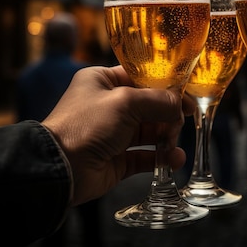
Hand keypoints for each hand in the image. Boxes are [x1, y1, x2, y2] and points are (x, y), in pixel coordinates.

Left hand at [42, 65, 190, 205]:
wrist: (60, 168)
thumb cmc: (86, 125)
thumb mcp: (125, 102)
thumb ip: (158, 100)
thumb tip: (180, 105)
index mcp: (104, 82)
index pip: (142, 78)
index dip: (166, 87)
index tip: (186, 97)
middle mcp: (108, 106)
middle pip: (150, 106)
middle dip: (168, 116)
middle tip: (179, 123)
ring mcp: (113, 133)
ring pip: (150, 132)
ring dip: (167, 138)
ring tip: (173, 145)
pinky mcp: (117, 159)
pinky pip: (146, 156)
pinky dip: (161, 158)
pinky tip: (174, 160)